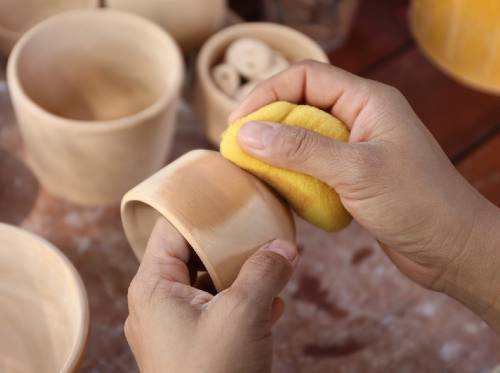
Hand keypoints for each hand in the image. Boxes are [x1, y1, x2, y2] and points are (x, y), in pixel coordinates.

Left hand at [125, 217, 297, 372]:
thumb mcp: (243, 314)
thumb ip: (264, 272)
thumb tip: (285, 246)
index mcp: (152, 287)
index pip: (171, 228)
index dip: (198, 208)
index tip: (227, 192)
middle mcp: (157, 303)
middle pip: (193, 254)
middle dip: (229, 244)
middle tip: (258, 228)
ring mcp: (174, 326)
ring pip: (209, 283)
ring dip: (241, 274)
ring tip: (272, 264)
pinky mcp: (193, 345)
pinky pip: (216, 310)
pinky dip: (242, 302)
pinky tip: (273, 302)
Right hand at [230, 60, 499, 329]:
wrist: (451, 249)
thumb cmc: (417, 203)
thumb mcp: (355, 170)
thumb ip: (300, 150)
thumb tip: (247, 134)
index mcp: (368, 101)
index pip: (307, 77)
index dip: (268, 93)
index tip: (239, 122)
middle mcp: (360, 118)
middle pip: (302, 105)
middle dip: (268, 123)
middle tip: (238, 148)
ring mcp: (356, 148)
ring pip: (304, 137)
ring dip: (277, 151)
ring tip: (251, 169)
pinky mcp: (352, 176)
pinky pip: (312, 165)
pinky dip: (292, 174)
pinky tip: (279, 188)